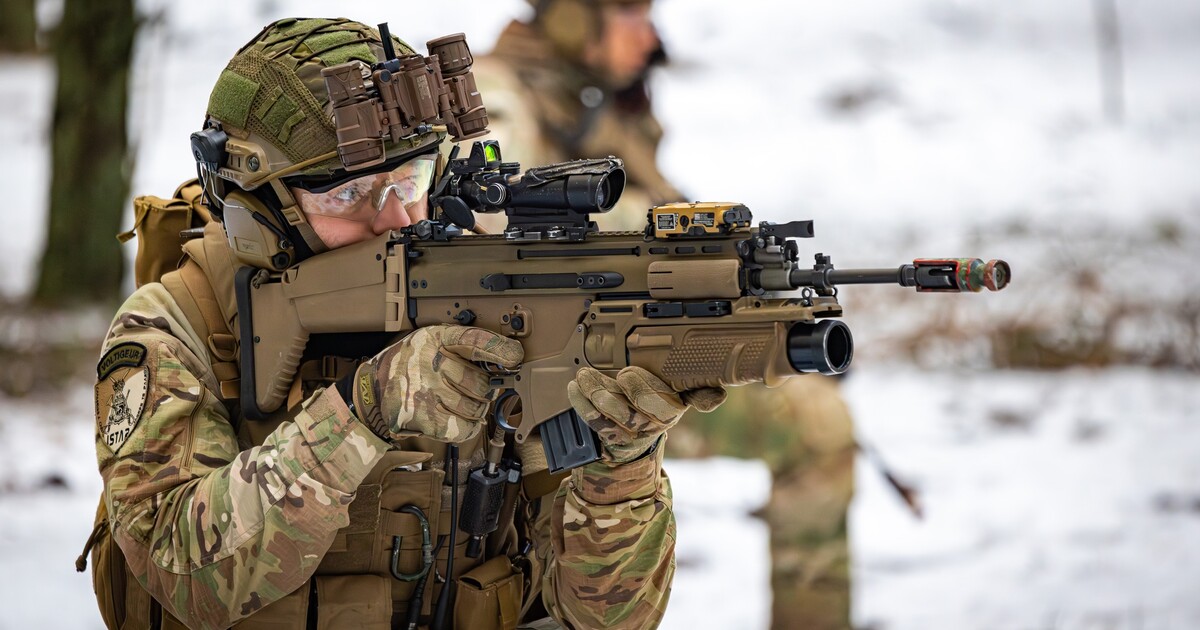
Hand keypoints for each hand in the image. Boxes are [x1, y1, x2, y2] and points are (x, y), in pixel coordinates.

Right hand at [348, 325, 522, 442]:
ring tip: (461, 404)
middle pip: (480, 382)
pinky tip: (458, 420)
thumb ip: (462, 348)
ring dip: (475, 410)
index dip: (498, 349)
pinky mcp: (422, 417)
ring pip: (474, 407)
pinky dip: (466, 427)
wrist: (371, 389)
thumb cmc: (409, 365)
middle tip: (476, 390)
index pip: (474, 340)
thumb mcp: (430, 342)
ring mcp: (425, 391)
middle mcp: (430, 362)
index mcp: (435, 338)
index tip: (514, 358)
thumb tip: (503, 363)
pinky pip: (462, 428)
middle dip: (484, 390)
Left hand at [567, 366, 726, 463]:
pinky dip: (582, 404)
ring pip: (616, 415)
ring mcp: (632, 433)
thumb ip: (696, 391)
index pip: (672, 403)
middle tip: (622, 373)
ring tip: (586, 375)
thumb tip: (718, 396)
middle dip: (633, 389)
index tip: (643, 375)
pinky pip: (596, 423)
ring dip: (599, 392)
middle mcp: (654, 424)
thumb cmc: (656, 408)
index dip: (658, 391)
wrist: (634, 444)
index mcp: (674, 409)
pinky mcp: (611, 439)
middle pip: (645, 409)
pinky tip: (576, 388)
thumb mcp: (679, 397)